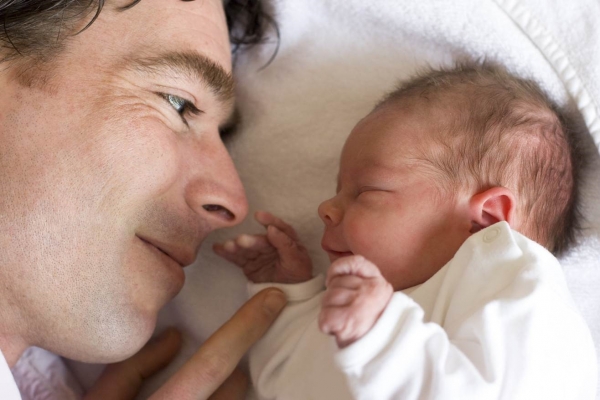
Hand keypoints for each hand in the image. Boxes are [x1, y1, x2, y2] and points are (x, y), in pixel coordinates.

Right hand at [84, 288, 286, 399]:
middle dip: (238, 370)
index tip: (273, 300)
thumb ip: (133, 369)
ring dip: (231, 394)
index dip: (246, 328)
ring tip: (216, 388)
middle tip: (228, 364)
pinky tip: (210, 393)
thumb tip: (176, 338)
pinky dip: (224, 399)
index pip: (211, 365)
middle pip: (234, 390)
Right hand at [213, 211, 312, 283]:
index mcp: (286, 240)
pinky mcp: (249, 265)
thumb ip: (285, 244)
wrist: (291, 297)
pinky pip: (238, 259)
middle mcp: (271, 245)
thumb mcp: (297, 260)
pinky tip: (218, 248)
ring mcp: (258, 255)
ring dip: (236, 246)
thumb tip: (271, 229)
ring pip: (247, 249)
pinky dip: (227, 254)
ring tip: (226, 246)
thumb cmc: (299, 275)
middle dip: (250, 240)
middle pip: (260, 241)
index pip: (279, 229)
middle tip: (240, 240)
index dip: (270, 221)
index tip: (259, 216)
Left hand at [318, 255, 392, 347]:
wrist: (383, 352)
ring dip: (329, 311)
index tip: (333, 279)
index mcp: (378, 282)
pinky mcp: (347, 321)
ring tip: (344, 321)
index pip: (354, 262)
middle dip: (333, 297)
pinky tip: (338, 329)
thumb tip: (333, 275)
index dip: (338, 269)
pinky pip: (323, 316)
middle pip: (335, 283)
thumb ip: (360, 278)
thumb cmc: (374, 323)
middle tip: (345, 312)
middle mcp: (370, 290)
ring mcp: (359, 305)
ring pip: (327, 298)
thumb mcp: (375, 295)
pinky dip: (326, 325)